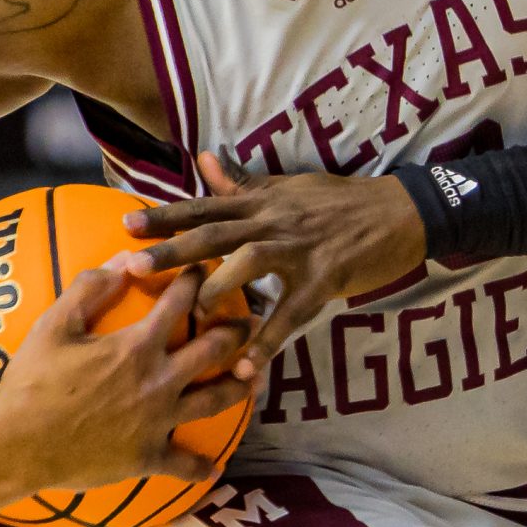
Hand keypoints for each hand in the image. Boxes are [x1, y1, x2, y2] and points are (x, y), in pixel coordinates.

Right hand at [0, 264, 256, 499]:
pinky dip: (202, 468)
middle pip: (214, 349)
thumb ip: (90, 289)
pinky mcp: (149, 456)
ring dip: (240, 386)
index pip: (179, 301)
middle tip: (250, 320)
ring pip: (216, 400)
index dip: (195, 279)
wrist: (19, 445)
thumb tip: (122, 259)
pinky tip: (214, 469)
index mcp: (137, 345)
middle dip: (237, 330)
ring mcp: (159, 421)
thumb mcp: (55, 326)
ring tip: (255, 375)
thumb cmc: (32, 383)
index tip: (205, 267)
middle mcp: (159, 380)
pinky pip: (184, 464)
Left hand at [121, 152, 426, 356]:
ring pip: (249, 264)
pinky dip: (267, 341)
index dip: (165, 217)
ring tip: (189, 316)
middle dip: (173, 251)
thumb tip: (204, 159)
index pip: (204, 207)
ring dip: (217, 289)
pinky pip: (291, 314)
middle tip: (133, 266)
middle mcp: (273, 222)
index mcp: (262, 202)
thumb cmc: (341, 201)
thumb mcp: (288, 187)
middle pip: (214, 234)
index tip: (126, 225)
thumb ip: (243, 182)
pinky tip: (245, 367)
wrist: (400, 212)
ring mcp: (299, 250)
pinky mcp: (325, 279)